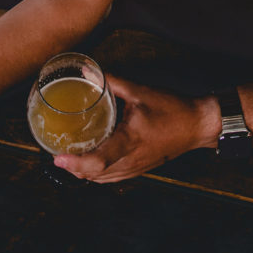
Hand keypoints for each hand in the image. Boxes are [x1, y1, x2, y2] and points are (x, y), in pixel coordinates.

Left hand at [53, 75, 218, 183]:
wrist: (196, 125)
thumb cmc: (171, 109)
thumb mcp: (140, 91)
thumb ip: (113, 82)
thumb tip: (90, 72)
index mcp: (129, 141)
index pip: (98, 161)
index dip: (75, 163)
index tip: (57, 157)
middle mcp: (130, 160)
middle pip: (95, 175)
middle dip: (73, 168)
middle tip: (56, 152)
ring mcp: (135, 168)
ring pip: (103, 179)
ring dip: (84, 172)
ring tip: (69, 157)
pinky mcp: (139, 169)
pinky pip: (113, 178)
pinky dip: (98, 173)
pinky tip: (91, 162)